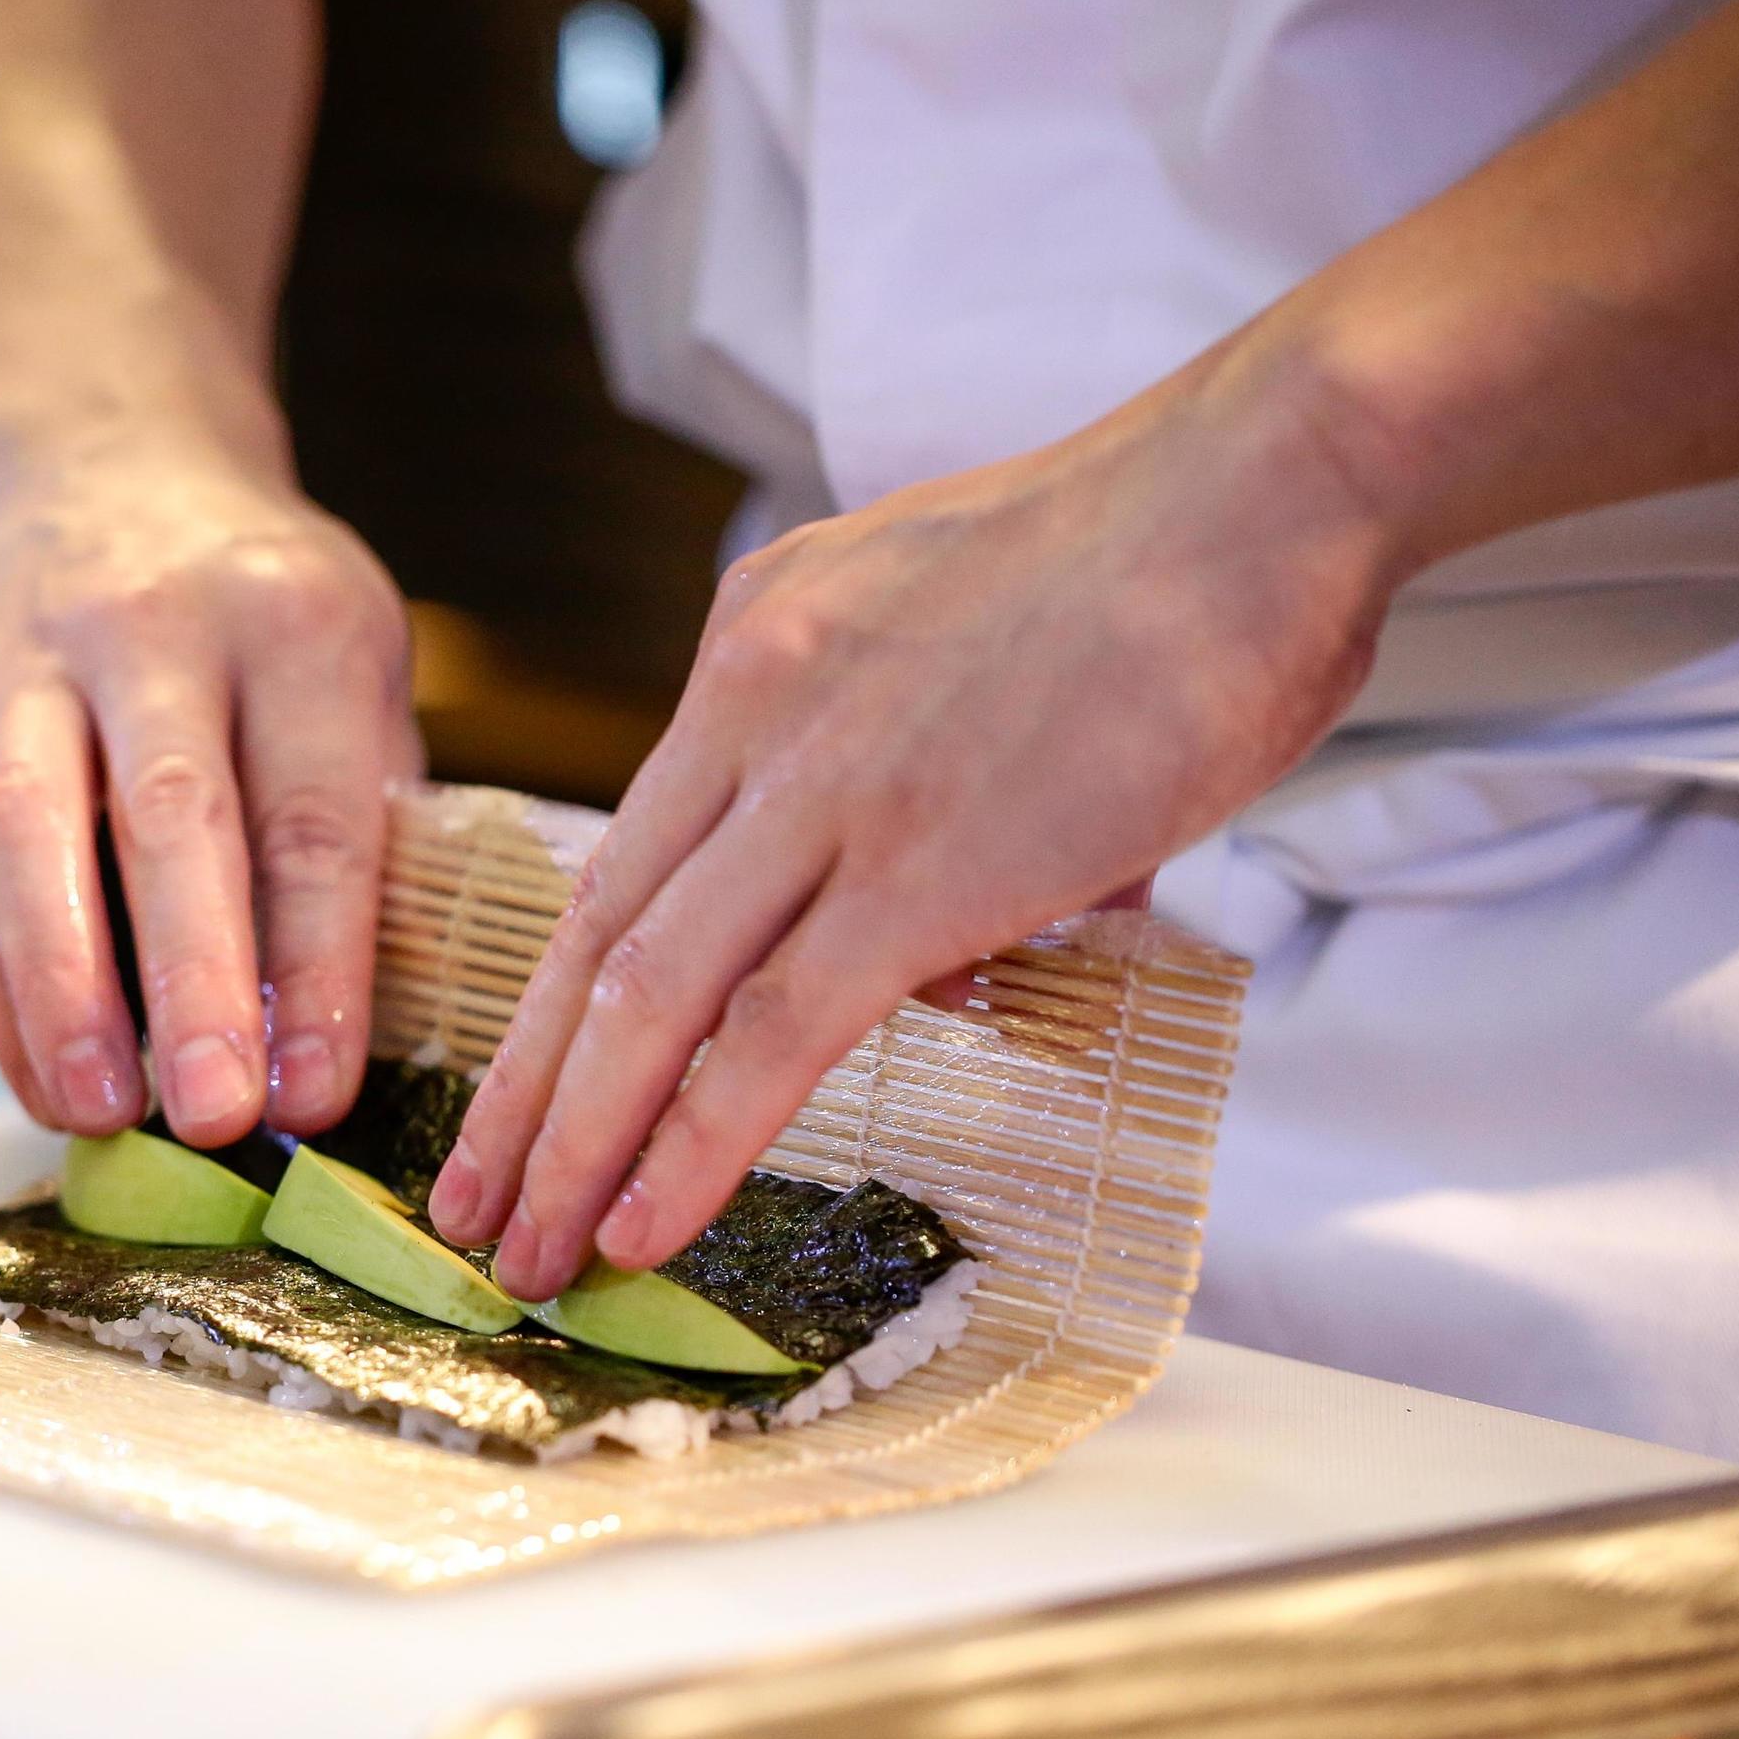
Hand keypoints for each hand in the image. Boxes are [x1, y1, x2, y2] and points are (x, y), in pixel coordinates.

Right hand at [0, 438, 419, 1145]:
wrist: (106, 468)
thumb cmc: (263, 619)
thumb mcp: (355, 673)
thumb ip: (365, 823)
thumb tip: (349, 1031)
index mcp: (295, 622)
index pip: (312, 813)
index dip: (319, 964)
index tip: (322, 1091)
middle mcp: (157, 628)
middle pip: (172, 816)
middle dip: (193, 978)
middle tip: (217, 1116)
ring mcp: (31, 666)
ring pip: (34, 832)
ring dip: (65, 989)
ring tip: (98, 1113)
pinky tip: (39, 1079)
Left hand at [425, 353, 1401, 1295]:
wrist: (1273, 481)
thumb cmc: (1169, 558)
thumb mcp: (965, 638)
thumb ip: (917, 787)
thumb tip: (938, 952)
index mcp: (756, 645)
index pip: (627, 852)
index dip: (559, 992)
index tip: (521, 1088)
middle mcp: (752, 709)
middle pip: (596, 934)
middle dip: (522, 1091)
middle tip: (466, 1207)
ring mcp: (824, 790)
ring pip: (648, 996)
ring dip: (574, 1143)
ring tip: (524, 1257)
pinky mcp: (918, 870)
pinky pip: (769, 1036)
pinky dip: (689, 1144)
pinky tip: (640, 1226)